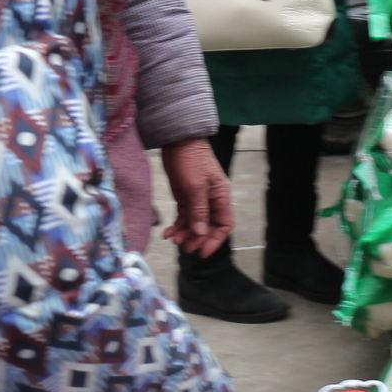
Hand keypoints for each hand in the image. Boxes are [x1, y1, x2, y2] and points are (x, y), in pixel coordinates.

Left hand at [161, 139, 233, 256]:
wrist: (178, 140)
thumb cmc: (191, 159)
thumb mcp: (195, 185)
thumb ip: (199, 211)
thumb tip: (201, 234)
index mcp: (221, 197)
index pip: (224, 225)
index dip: (214, 240)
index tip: (201, 251)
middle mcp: (211, 201)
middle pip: (209, 227)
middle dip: (197, 239)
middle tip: (184, 247)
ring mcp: (198, 199)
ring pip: (194, 224)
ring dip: (185, 234)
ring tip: (173, 240)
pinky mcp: (185, 197)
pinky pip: (184, 217)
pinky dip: (177, 226)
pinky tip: (167, 233)